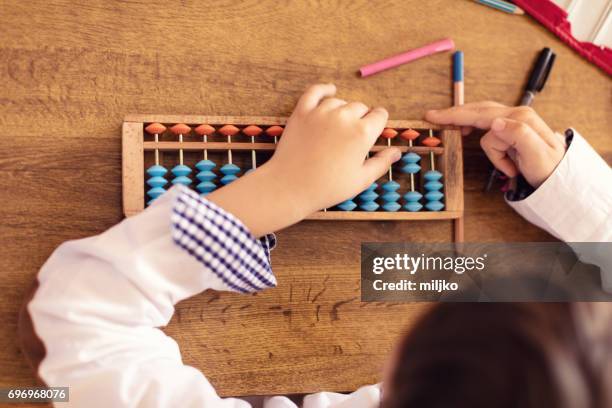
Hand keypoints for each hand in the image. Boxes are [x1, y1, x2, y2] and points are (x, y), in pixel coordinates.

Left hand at [208, 83, 400, 235]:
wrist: (290, 187)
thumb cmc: (328, 187)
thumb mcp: (361, 180)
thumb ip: (381, 162)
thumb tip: (397, 151)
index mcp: (362, 132)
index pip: (380, 115)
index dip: (378, 124)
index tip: (374, 132)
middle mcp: (344, 117)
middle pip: (361, 107)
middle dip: (361, 118)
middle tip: (352, 137)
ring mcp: (321, 112)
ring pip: (340, 102)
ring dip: (343, 110)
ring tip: (338, 128)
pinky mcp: (302, 111)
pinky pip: (315, 91)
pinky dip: (325, 89)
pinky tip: (330, 90)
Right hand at [425, 102, 565, 187]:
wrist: (562, 177)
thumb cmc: (549, 169)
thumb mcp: (536, 154)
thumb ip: (517, 135)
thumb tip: (495, 123)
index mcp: (519, 119)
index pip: (480, 115)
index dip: (456, 116)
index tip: (434, 117)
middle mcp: (516, 115)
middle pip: (478, 112)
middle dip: (456, 116)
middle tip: (432, 116)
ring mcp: (514, 121)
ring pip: (484, 125)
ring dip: (488, 147)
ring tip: (498, 161)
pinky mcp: (513, 128)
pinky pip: (491, 133)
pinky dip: (489, 145)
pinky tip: (482, 143)